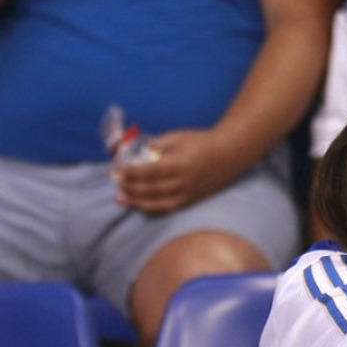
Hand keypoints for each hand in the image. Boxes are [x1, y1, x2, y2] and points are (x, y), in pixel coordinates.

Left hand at [113, 128, 240, 214]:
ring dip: (137, 202)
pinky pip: (168, 208)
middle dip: (130, 187)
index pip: (151, 171)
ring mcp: (189, 193)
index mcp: (181, 163)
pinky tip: (139, 206)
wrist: (230, 154)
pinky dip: (152, 209)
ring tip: (121, 199)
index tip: (118, 170)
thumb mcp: (180, 136)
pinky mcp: (191, 200)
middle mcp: (185, 181)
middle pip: (152, 189)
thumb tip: (140, 152)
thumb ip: (159, 144)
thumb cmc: (203, 142)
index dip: (133, 172)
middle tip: (115, 183)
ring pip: (158, 203)